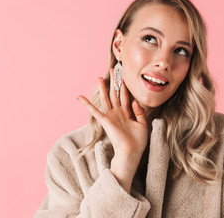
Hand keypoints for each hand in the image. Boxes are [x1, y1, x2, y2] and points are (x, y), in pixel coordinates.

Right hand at [77, 68, 147, 192]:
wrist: (131, 152)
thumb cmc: (138, 141)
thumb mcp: (143, 124)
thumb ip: (139, 112)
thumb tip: (134, 101)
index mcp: (127, 113)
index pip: (125, 96)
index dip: (124, 85)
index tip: (123, 75)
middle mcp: (118, 113)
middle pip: (115, 94)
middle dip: (114, 82)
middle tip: (113, 70)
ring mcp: (111, 116)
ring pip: (106, 98)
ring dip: (103, 88)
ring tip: (99, 77)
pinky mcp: (106, 121)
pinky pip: (95, 111)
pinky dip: (87, 104)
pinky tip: (80, 97)